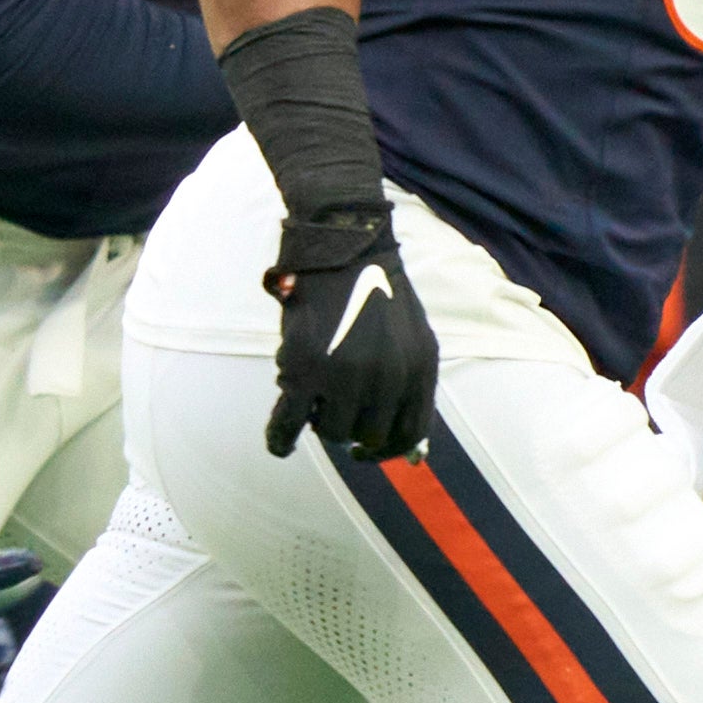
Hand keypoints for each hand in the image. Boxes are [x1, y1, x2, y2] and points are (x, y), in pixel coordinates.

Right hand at [264, 205, 441, 460]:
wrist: (343, 246)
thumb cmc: (376, 291)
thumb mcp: (412, 340)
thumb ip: (411, 392)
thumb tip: (414, 456)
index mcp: (420, 370)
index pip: (409, 434)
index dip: (387, 452)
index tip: (365, 451)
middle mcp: (389, 378)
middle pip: (368, 434)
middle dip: (349, 425)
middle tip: (332, 406)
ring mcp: (347, 375)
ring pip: (332, 430)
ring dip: (320, 418)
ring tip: (313, 392)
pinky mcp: (306, 368)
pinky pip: (290, 423)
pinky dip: (282, 440)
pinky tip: (282, 444)